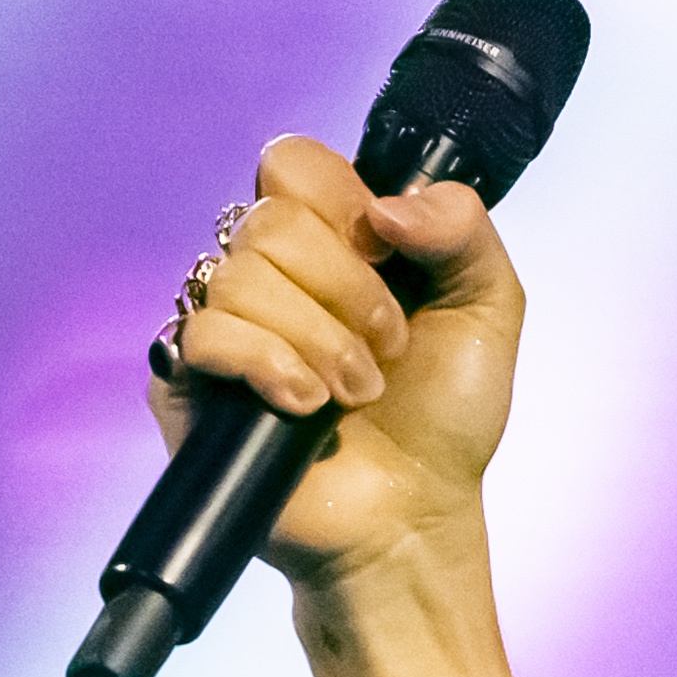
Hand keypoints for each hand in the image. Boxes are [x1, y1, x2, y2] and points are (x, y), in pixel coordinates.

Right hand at [143, 134, 526, 589]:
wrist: (413, 513)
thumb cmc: (444, 418)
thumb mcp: (489, 308)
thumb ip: (462, 229)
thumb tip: (386, 204)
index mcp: (329, 240)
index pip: (294, 163)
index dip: (344, 205)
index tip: (392, 262)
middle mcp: (267, 270)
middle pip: (270, 219)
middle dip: (349, 291)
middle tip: (386, 349)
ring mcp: (222, 321)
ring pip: (240, 275)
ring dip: (321, 341)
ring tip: (355, 394)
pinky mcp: (188, 377)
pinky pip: (206, 331)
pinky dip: (271, 367)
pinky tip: (305, 406)